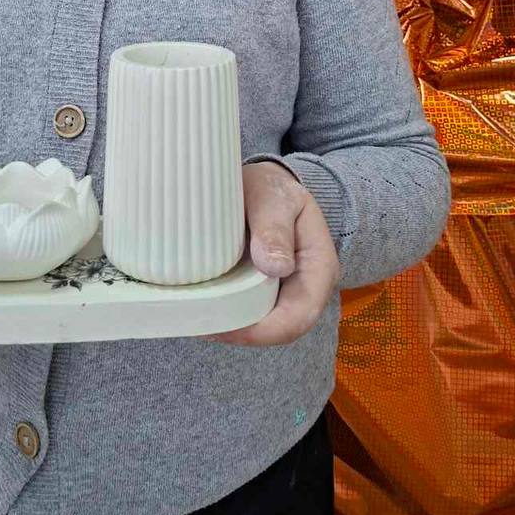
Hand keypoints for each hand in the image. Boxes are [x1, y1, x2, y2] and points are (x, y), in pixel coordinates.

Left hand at [202, 162, 339, 345]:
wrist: (267, 183)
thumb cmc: (273, 187)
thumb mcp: (275, 196)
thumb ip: (275, 226)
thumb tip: (275, 267)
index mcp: (319, 269)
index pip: (298, 317)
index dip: (262, 331)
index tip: (222, 324)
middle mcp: (306, 288)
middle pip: (278, 329)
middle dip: (240, 332)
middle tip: (198, 322)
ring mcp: (285, 292)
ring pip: (261, 325)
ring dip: (230, 325)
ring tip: (194, 313)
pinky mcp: (264, 291)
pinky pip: (248, 311)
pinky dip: (226, 311)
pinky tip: (201, 302)